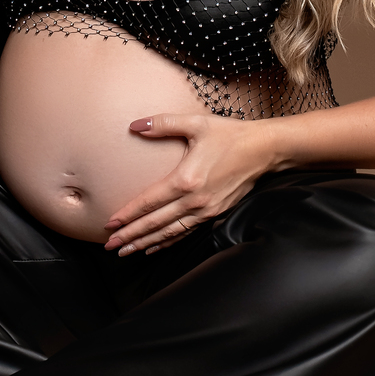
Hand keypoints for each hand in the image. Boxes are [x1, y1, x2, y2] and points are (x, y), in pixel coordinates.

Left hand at [104, 113, 279, 253]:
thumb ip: (163, 124)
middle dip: (131, 236)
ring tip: (126, 251)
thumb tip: (135, 125)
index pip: (149, 202)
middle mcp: (194, 201)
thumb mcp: (195, 124)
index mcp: (186, 180)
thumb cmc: (230, 135)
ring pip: (170, 233)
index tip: (109, 224)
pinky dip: (168, 242)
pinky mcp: (215, 214)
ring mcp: (206, 211)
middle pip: (156, 224)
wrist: (265, 150)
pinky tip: (155, 247)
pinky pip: (186, 232)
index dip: (127, 215)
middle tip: (110, 246)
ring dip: (146, 243)